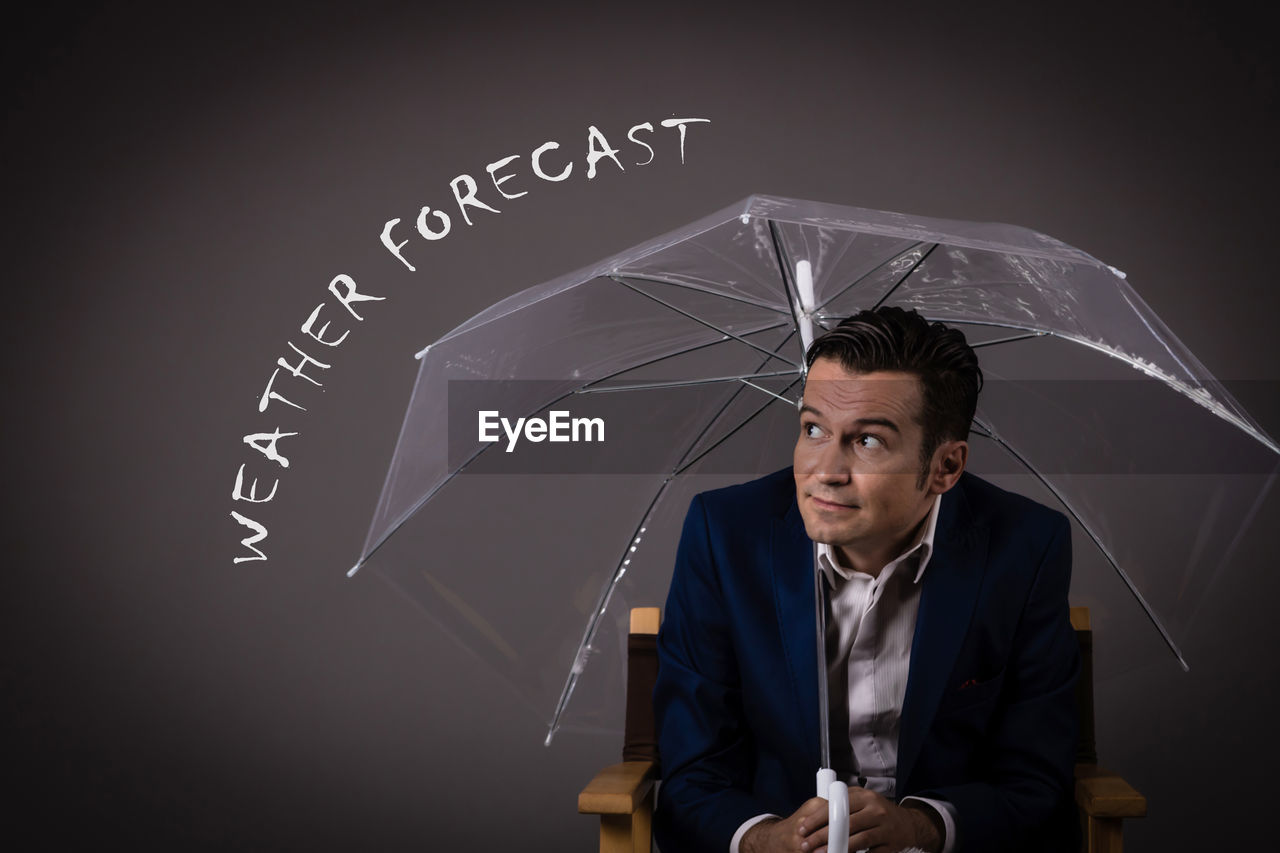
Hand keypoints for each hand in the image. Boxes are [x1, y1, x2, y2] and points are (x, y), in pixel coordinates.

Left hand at [746, 788, 940, 852]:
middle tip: (806, 845)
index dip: (817, 818)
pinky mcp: (890, 845)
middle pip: (844, 823)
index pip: (835, 805)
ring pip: (856, 840)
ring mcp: (884, 827)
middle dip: (821, 836)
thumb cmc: (878, 812)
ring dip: (835, 849)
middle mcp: (875, 809)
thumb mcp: (861, 802)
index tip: (802, 828)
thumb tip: (813, 815)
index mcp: (864, 796)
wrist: (908, 825)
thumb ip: (841, 804)